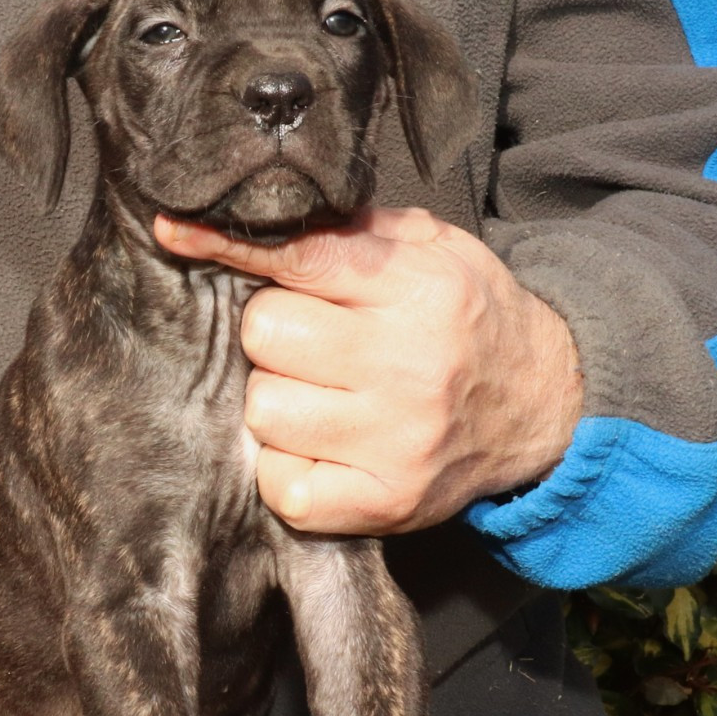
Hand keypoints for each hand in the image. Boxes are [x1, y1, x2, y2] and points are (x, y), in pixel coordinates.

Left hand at [154, 207, 582, 535]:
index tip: (175, 232)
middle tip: (314, 344)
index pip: (297, 260)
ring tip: (324, 397)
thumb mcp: (433, 250)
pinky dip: (288, 467)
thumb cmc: (467, 318)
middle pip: (264, 335)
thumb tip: (248, 213)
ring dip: (279, 401)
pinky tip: (324, 448)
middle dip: (274, 335)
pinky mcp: (384, 502)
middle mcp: (409, 366)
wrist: (541, 404)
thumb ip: (351, 231)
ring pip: (263, 410)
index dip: (230, 245)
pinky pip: (280, 484)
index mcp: (418, 289)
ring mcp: (396, 441)